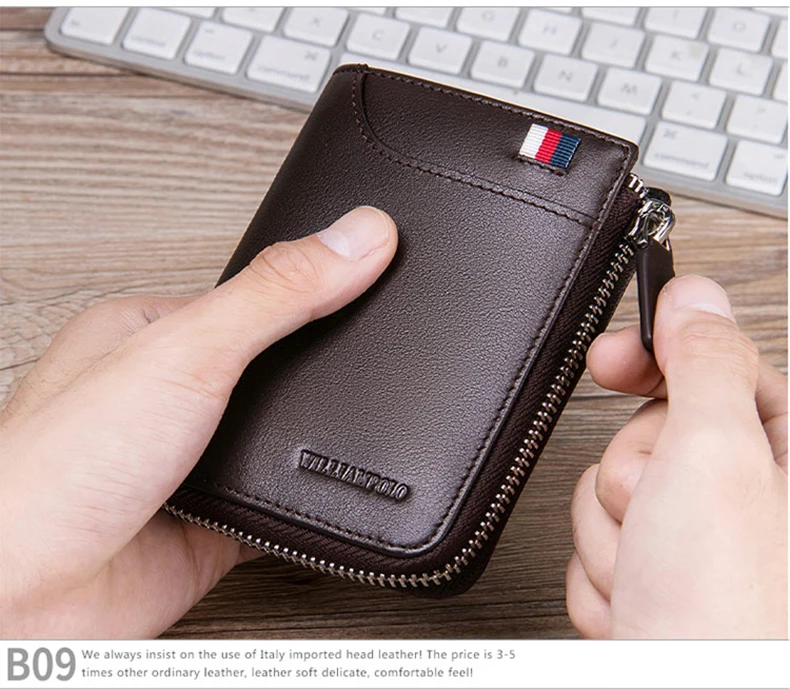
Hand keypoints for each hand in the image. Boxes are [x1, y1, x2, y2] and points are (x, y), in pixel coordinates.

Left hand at [0, 207, 397, 637]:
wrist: (27, 601)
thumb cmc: (56, 473)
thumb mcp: (186, 351)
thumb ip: (275, 295)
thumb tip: (356, 238)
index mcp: (150, 334)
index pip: (249, 293)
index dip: (307, 283)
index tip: (369, 267)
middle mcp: (170, 395)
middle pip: (270, 362)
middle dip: (316, 363)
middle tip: (371, 343)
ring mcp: (194, 458)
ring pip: (281, 431)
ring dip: (313, 432)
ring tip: (359, 409)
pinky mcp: (217, 519)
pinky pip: (285, 497)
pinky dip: (311, 491)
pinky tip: (330, 479)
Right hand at [567, 275, 786, 637]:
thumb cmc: (725, 613)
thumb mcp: (717, 458)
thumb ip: (704, 362)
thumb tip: (693, 294)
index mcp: (784, 451)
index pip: (709, 361)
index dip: (655, 354)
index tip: (612, 358)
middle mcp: (746, 495)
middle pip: (647, 431)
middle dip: (631, 476)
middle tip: (654, 512)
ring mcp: (696, 540)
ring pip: (613, 490)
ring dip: (615, 534)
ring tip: (650, 573)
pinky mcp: (654, 574)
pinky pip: (600, 540)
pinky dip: (606, 571)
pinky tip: (639, 599)